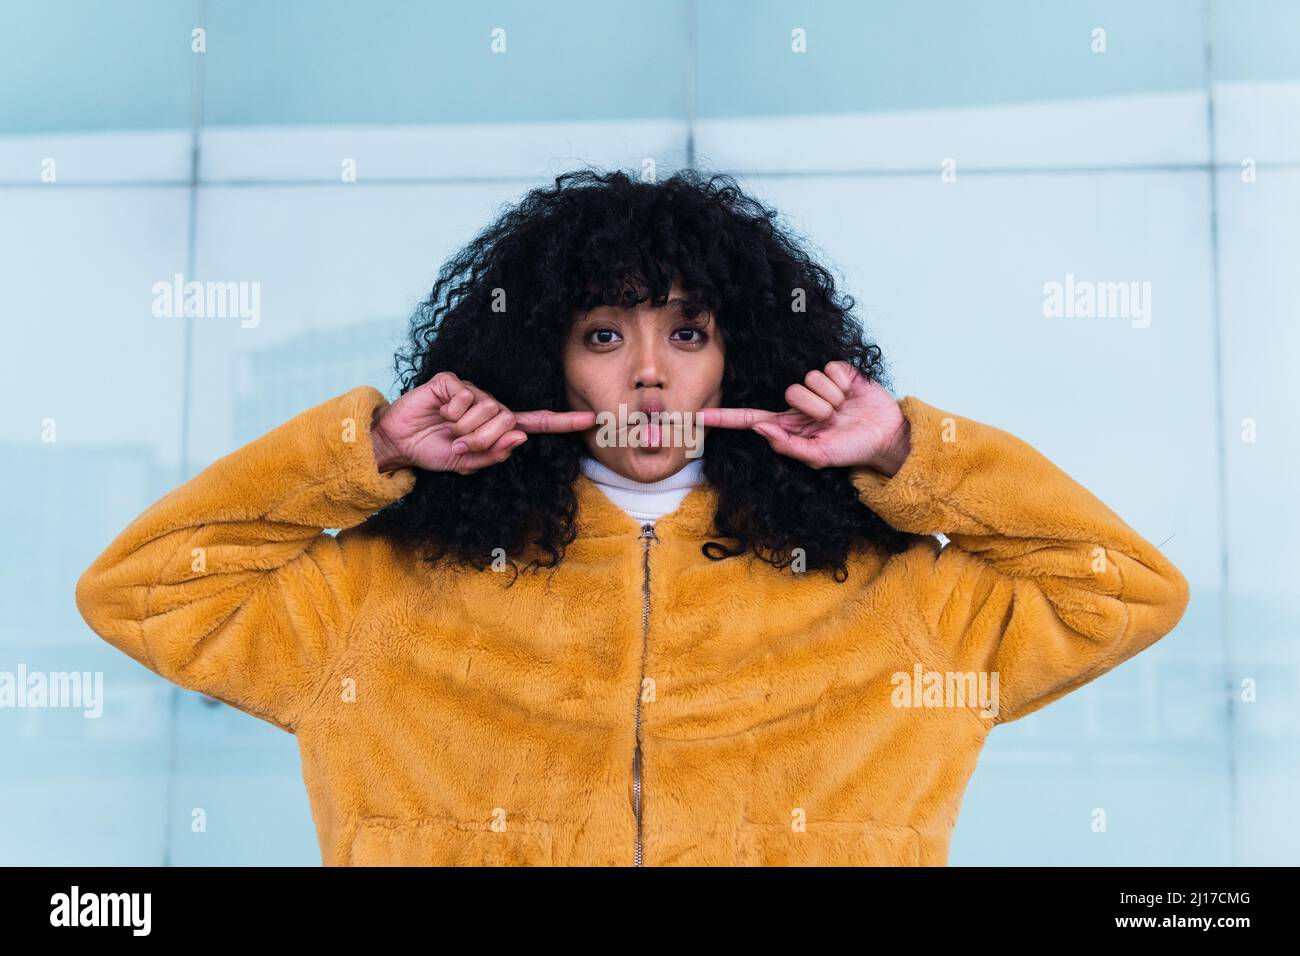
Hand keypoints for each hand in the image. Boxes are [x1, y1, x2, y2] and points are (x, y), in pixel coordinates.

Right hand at [370, 371, 596, 474]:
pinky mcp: (452, 382)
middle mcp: (489, 405)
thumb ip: (493, 454)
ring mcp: (471, 392)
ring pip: (488, 410)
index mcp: (497, 427)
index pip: (535, 423)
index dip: (563, 422)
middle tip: (460, 444)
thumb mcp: (465, 464)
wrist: (399, 443)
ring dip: (466, 429)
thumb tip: (519, 437)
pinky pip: (466, 397)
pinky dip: (452, 412)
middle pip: (507, 421)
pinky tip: (440, 412)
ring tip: (448, 429)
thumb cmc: (433, 451)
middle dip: (483, 440)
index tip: (591, 419)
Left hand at [697, 360, 910, 473]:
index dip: (722, 418)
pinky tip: (851, 394)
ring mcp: (817, 386)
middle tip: (833, 421)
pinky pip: (830, 369)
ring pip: (810, 380)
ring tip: (844, 410)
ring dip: (832, 399)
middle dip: (817, 409)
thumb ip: (789, 445)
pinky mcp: (836, 372)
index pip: (750, 419)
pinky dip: (844, 385)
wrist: (886, 436)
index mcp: (788, 425)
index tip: (694, 417)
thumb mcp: (820, 457)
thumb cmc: (852, 450)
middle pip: (791, 393)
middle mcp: (798, 404)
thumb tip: (761, 428)